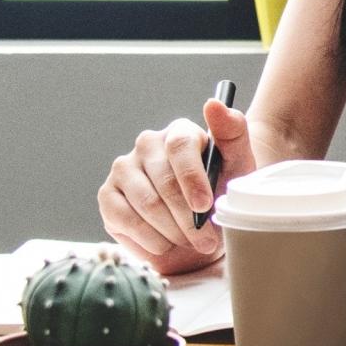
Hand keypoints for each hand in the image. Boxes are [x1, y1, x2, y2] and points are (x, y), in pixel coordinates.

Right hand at [97, 99, 257, 272]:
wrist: (201, 225)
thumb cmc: (221, 192)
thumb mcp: (238, 165)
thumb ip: (233, 131)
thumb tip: (213, 104)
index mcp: (179, 132)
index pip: (179, 146)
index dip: (192, 179)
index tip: (205, 207)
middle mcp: (147, 144)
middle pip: (164, 182)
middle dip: (188, 218)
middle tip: (206, 240)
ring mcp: (123, 168)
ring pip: (146, 203)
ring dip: (172, 231)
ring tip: (189, 242)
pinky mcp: (107, 194)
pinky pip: (125, 219)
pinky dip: (150, 239)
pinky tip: (165, 242)